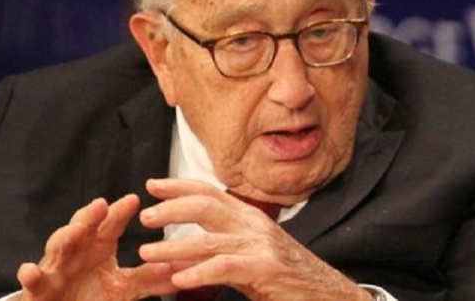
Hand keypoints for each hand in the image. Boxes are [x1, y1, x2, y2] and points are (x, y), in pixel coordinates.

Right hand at [16, 195, 177, 300]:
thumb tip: (178, 267)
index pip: (109, 226)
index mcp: (97, 249)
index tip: (133, 200)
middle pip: (81, 228)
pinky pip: (32, 282)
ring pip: (57, 249)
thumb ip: (148, 278)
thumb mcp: (123, 289)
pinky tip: (30, 270)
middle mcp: (75, 254)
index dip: (119, 212)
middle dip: (90, 216)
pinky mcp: (38, 291)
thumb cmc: (90, 297)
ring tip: (74, 231)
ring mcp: (54, 270)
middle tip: (101, 204)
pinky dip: (30, 275)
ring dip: (64, 238)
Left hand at [138, 179, 370, 300]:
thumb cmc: (287, 279)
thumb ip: (219, 252)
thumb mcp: (251, 258)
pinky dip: (198, 273)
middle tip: (145, 215)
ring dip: (174, 246)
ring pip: (209, 240)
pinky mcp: (266, 268)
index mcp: (250, 218)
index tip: (153, 184)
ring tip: (147, 253)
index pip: (210, 192)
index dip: (180, 186)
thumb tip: (178, 258)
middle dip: (171, 208)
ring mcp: (261, 245)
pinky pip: (225, 267)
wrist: (329, 295)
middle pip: (206, 206)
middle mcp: (255, 225)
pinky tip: (179, 280)